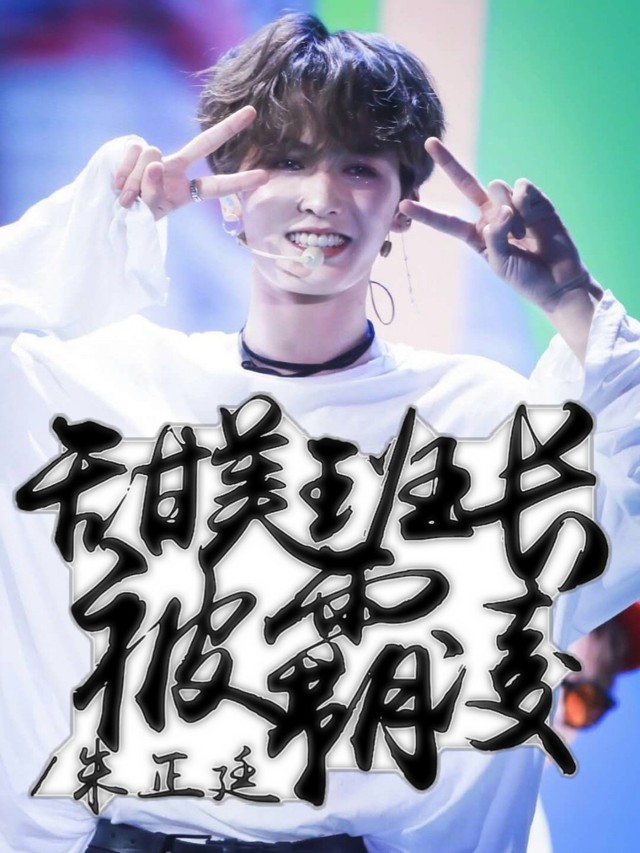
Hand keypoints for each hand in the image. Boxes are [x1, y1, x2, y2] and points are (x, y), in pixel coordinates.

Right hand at [114, 106, 267, 219]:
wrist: (106, 210)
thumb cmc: (133, 217)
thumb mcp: (148, 214)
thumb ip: (152, 192)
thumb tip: (153, 158)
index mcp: (186, 192)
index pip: (217, 186)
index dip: (239, 181)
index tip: (265, 175)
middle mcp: (177, 169)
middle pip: (205, 144)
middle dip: (228, 127)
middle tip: (253, 112)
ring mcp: (157, 157)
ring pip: (153, 157)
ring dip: (137, 180)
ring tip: (128, 198)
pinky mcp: (136, 147)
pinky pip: (134, 152)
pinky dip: (124, 170)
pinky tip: (119, 185)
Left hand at [399, 138, 597, 313]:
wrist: (559, 280)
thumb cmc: (526, 278)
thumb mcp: (501, 264)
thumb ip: (496, 236)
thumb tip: (503, 207)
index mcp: (475, 235)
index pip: (447, 221)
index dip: (426, 213)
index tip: (403, 204)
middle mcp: (490, 215)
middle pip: (464, 183)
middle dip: (448, 162)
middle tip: (429, 143)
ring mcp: (511, 205)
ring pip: (496, 188)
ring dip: (507, 211)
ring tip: (521, 234)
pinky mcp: (534, 199)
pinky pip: (520, 187)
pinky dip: (524, 202)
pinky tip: (533, 219)